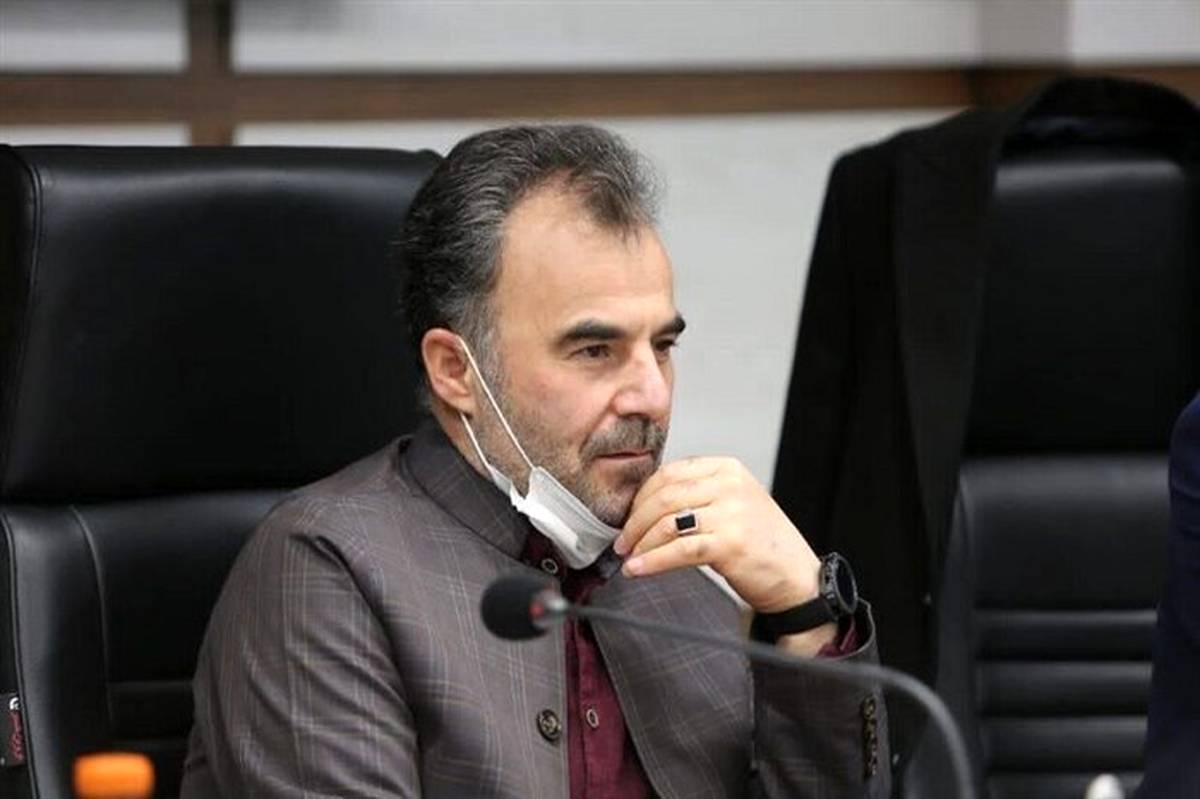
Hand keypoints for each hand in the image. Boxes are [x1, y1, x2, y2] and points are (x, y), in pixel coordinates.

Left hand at [613, 456, 821, 614]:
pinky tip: (638, 570)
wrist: (797, 578)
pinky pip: (678, 550)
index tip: (627, 517)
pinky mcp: (730, 543)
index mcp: (727, 469)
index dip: (640, 497)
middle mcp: (730, 485)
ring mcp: (732, 513)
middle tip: (622, 542)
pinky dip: (652, 562)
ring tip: (629, 558)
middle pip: (663, 497)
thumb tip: (645, 507)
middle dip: (634, 522)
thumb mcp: (733, 504)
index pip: (669, 474)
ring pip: (667, 523)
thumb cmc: (762, 545)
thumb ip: (697, 496)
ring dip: (640, 543)